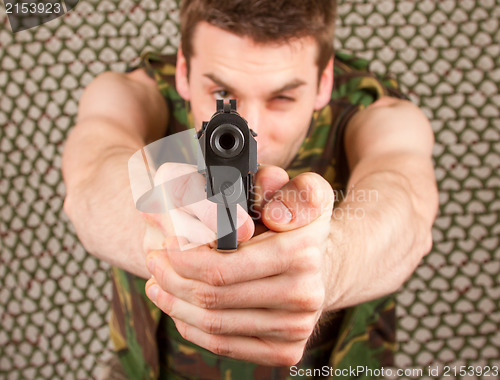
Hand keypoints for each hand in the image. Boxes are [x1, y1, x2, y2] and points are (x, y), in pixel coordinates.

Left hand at [144, 166, 335, 365]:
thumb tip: (269, 216)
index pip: (222, 266)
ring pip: (214, 323)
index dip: (184, 259)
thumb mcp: (286, 187)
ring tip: (158, 281)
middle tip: (154, 260)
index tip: (165, 244)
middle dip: (172, 277)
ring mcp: (298, 326)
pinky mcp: (287, 351)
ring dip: (175, 303)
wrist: (318, 263)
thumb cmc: (292, 221)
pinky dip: (192, 327)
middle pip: (213, 294)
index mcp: (303, 248)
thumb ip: (270, 183)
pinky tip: (178, 307)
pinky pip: (225, 346)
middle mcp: (307, 291)